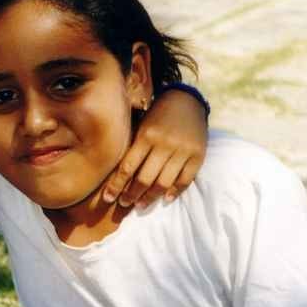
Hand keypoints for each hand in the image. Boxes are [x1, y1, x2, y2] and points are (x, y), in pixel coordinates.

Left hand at [102, 88, 207, 208]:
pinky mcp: (198, 155)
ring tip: (141, 206)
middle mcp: (164, 144)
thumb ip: (133, 148)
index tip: (107, 198)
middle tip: (124, 205)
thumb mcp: (140, 125)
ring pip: (164, 183)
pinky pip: (185, 180)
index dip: (116, 186)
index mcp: (146, 135)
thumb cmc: (156, 114)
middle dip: (132, 195)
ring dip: (150, 198)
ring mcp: (183, 150)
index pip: (128, 167)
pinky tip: (164, 199)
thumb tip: (117, 176)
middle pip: (145, 179)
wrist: (186, 100)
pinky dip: (174, 192)